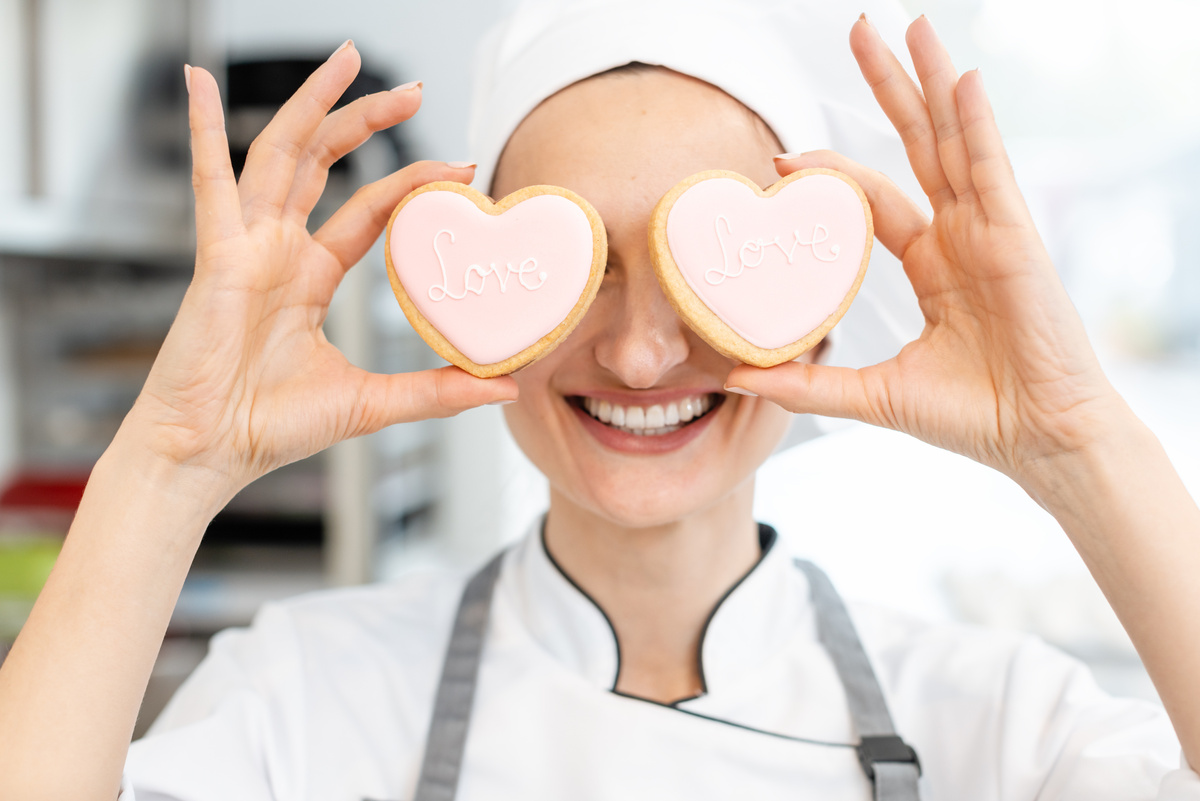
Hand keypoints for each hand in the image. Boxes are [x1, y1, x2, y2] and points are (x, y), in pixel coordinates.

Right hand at [129, 43, 516, 490]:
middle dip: (366, 121)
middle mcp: (276, 250)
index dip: (410, 184)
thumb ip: (435, 391)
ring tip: (348, 59)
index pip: (366, 210)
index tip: (460, 168)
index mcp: (308, 276)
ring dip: (312, 105)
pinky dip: (202, 128)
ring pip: (279, 154)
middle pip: (324, 163)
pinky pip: (209, 181)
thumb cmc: (271, 429)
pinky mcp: (216, 256)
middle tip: (415, 92)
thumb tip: (503, 386)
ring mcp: (245, 247)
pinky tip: (198, 80)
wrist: (209, 455)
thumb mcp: (370, 403)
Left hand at [726, 16, 1121, 488]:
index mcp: (930, 263)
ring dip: (932, 83)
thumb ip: (809, 384)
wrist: (1036, 441)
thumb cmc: (971, 417)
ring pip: (954, 141)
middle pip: (918, 145)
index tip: (781, 160)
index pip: (873, 199)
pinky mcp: (1016, 239)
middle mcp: (958, 236)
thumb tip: (736, 377)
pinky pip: (991, 170)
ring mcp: (989, 231)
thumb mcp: (874, 394)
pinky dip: (976, 124)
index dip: (831, 174)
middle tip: (860, 31)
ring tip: (911, 26)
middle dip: (890, 88)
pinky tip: (960, 81)